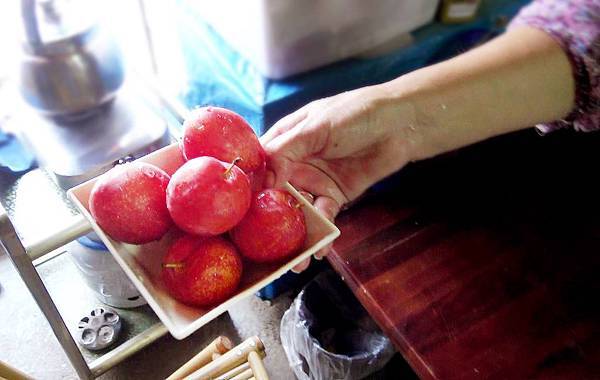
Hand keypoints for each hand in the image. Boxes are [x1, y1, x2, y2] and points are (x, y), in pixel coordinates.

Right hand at [261, 85, 416, 270]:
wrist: (400, 124)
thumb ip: (286, 152)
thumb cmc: (355, 113)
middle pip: (274, 197)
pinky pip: (324, 217)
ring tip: (295, 261)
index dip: (250, 191)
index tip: (242, 217)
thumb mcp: (316, 127)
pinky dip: (322, 234)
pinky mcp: (335, 195)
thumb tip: (264, 180)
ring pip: (298, 212)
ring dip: (295, 235)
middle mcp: (294, 164)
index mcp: (282, 142)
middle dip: (270, 223)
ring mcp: (314, 181)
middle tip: (264, 250)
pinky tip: (321, 249)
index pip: (258, 168)